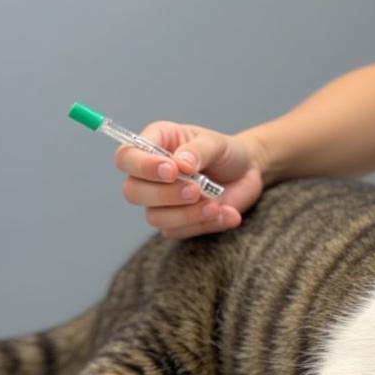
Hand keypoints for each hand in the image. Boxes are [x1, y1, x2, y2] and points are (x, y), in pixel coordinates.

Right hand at [114, 122, 263, 239]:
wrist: (249, 173)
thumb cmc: (227, 152)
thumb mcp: (217, 144)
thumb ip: (198, 150)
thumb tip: (181, 164)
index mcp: (154, 144)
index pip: (126, 157)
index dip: (143, 166)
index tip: (172, 170)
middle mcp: (150, 175)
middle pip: (133, 191)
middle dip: (164, 194)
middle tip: (195, 190)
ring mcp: (161, 202)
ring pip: (154, 217)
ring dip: (186, 214)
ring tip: (215, 205)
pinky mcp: (176, 223)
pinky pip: (179, 231)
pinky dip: (205, 224)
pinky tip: (227, 213)